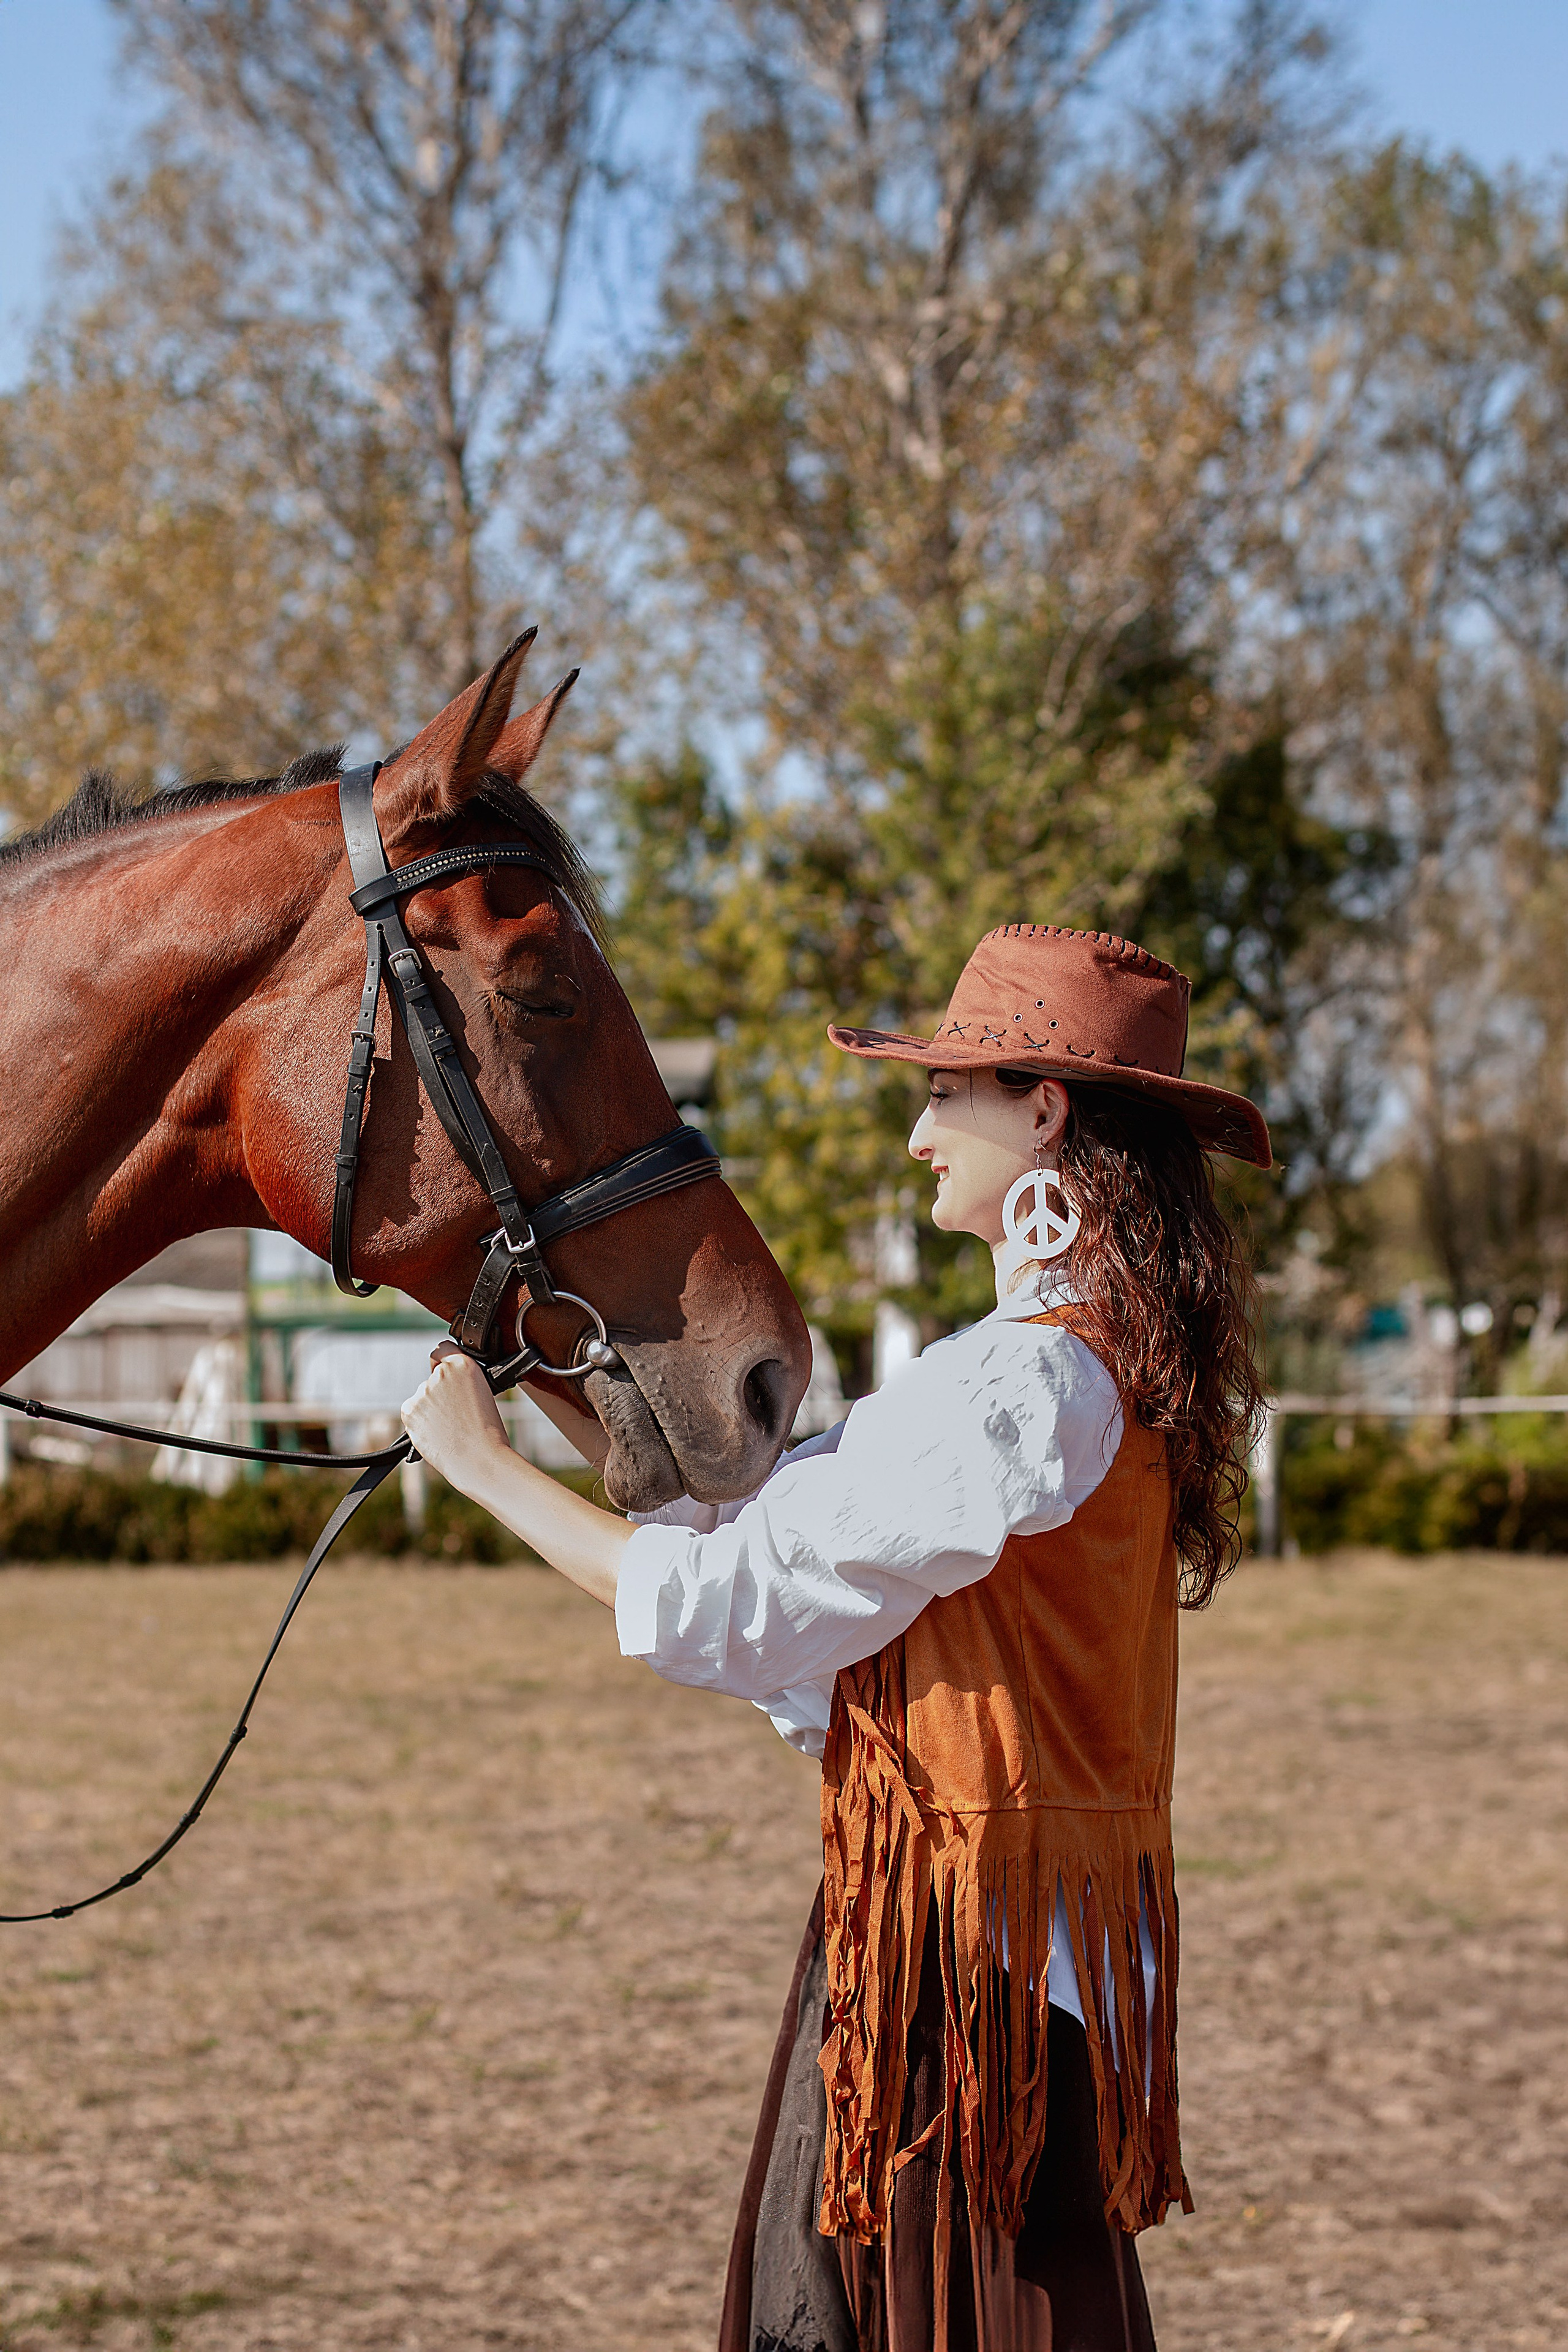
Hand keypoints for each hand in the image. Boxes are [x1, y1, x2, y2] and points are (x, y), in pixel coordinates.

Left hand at [402, 1346, 509, 1489]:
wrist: (478, 1459)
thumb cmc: (487, 1432)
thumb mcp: (484, 1393)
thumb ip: (462, 1380)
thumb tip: (448, 1383)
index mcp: (463, 1364)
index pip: (444, 1348)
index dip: (446, 1361)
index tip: (449, 1374)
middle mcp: (440, 1374)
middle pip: (433, 1376)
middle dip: (441, 1391)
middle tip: (457, 1412)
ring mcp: (422, 1391)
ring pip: (423, 1396)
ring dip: (431, 1408)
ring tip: (450, 1426)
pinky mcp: (409, 1410)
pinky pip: (412, 1411)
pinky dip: (420, 1420)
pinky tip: (437, 1431)